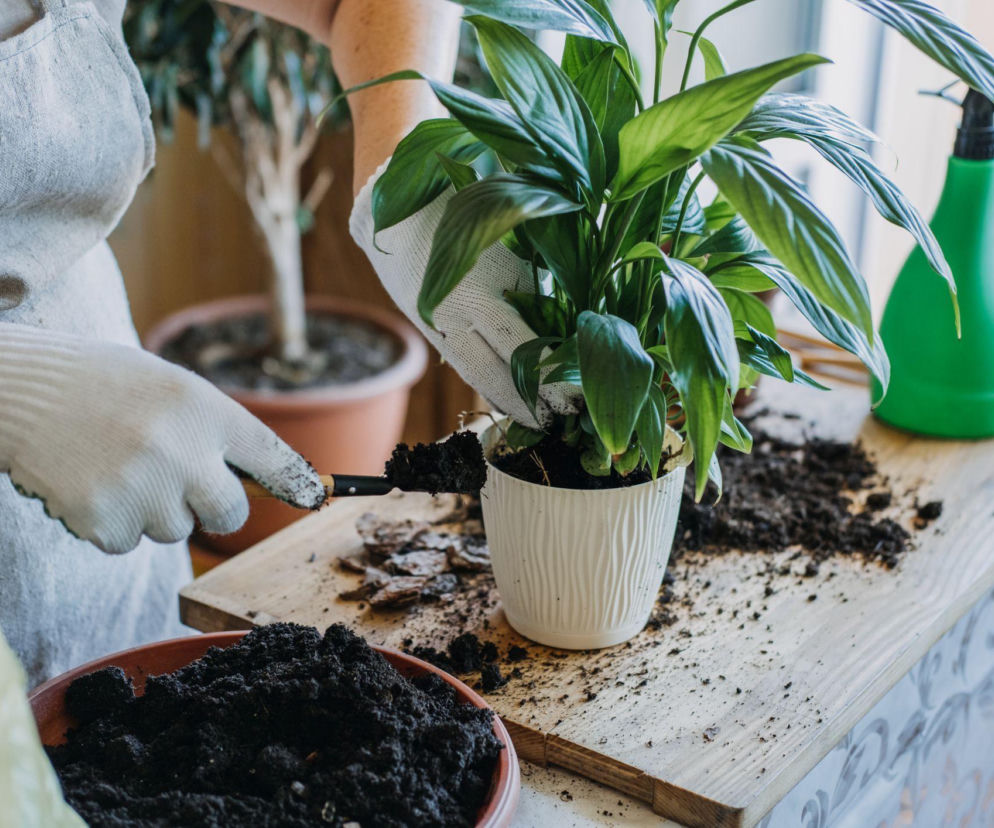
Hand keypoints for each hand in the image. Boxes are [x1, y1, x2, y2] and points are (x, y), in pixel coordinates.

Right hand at [0, 324, 324, 553]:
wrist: (18, 390)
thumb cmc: (102, 385)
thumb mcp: (171, 387)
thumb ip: (215, 429)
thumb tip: (260, 481)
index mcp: (204, 408)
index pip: (271, 455)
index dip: (297, 482)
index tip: (313, 498)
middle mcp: (183, 450)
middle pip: (230, 513)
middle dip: (213, 508)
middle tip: (177, 480)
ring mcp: (144, 489)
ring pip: (175, 529)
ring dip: (153, 510)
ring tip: (116, 465)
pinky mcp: (104, 520)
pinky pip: (128, 542)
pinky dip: (112, 522)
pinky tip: (90, 482)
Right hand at [351, 172, 578, 428]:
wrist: (396, 198)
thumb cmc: (467, 202)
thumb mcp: (510, 236)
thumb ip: (534, 280)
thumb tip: (566, 321)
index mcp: (481, 288)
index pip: (524, 350)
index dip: (550, 380)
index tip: (577, 398)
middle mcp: (457, 314)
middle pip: (499, 375)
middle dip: (531, 403)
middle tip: (561, 421)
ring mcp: (438, 323)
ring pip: (476, 375)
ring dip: (506, 399)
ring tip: (534, 419)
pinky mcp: (426, 324)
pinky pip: (460, 362)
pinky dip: (483, 381)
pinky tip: (504, 394)